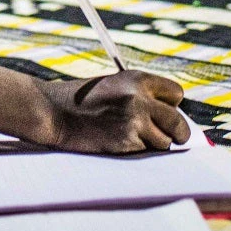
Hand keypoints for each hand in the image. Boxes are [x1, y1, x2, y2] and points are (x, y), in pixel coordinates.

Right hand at [36, 71, 189, 153]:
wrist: (53, 111)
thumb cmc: (81, 101)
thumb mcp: (114, 86)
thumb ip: (141, 96)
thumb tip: (169, 118)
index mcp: (138, 79)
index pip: (176, 94)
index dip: (171, 106)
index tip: (163, 114)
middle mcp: (140, 97)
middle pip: (178, 122)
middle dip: (176, 132)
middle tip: (172, 137)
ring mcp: (135, 120)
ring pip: (165, 141)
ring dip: (153, 144)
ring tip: (131, 138)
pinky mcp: (127, 140)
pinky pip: (146, 152)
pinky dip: (136, 151)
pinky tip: (117, 142)